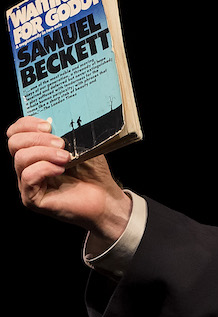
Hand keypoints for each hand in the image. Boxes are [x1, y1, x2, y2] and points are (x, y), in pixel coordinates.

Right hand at [8, 116, 131, 244]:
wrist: (106, 199)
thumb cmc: (94, 173)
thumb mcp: (82, 145)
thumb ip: (67, 132)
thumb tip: (57, 117)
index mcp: (36, 151)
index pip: (16, 132)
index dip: (27, 124)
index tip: (49, 124)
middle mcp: (27, 167)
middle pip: (13, 143)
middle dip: (37, 138)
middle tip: (61, 143)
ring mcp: (27, 183)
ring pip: (20, 158)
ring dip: (45, 153)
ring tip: (66, 157)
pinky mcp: (32, 198)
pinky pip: (28, 177)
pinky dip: (45, 168)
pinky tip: (61, 169)